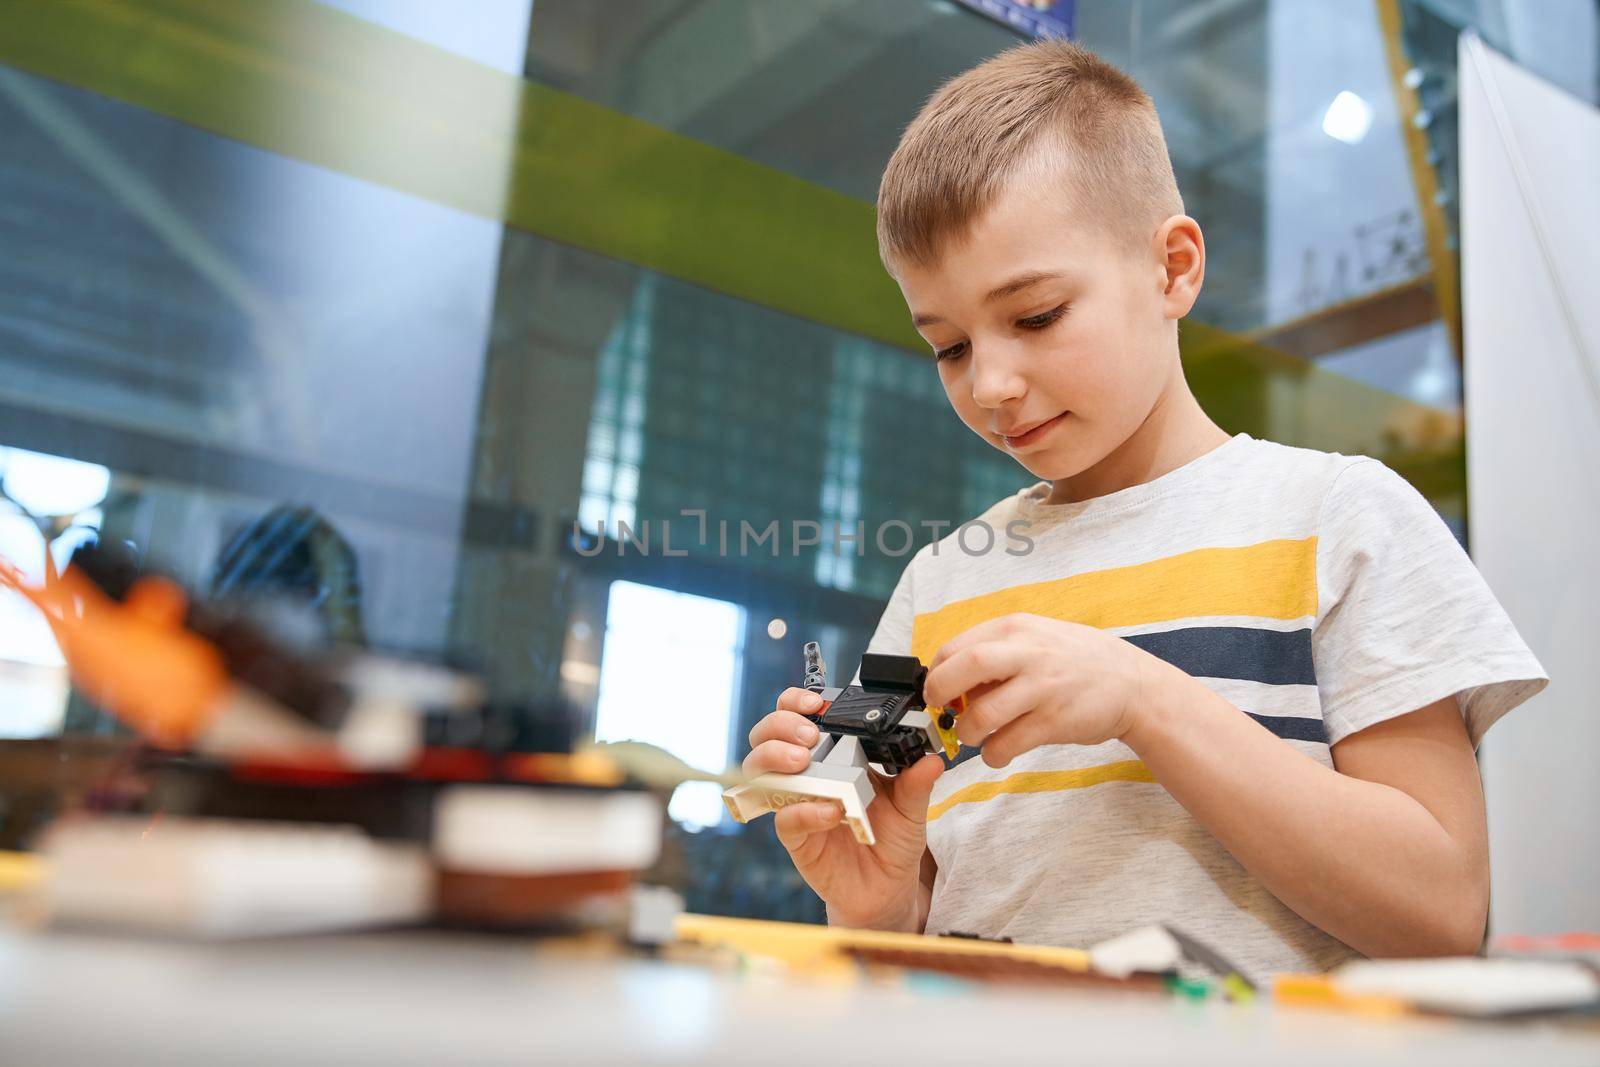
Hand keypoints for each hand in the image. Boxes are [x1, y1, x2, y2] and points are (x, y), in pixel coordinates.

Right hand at [743, 687, 942, 930]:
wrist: (887, 888)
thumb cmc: (892, 839)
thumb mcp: (911, 807)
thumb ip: (917, 782)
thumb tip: (931, 758)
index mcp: (832, 754)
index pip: (798, 715)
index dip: (796, 702)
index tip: (816, 703)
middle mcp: (807, 773)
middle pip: (767, 734)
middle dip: (781, 725)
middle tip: (809, 735)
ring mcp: (797, 803)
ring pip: (759, 770)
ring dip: (776, 758)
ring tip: (803, 762)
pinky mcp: (796, 837)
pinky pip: (784, 818)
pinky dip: (803, 810)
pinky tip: (829, 811)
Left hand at [923, 613, 1163, 767]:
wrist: (1135, 685)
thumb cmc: (1079, 661)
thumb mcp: (1039, 637)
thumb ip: (999, 650)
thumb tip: (954, 677)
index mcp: (1017, 628)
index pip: (956, 647)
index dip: (937, 672)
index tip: (937, 690)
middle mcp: (1028, 653)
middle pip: (965, 668)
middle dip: (940, 693)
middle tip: (942, 711)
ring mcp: (1042, 688)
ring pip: (983, 715)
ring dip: (967, 732)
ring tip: (975, 735)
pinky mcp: (1054, 721)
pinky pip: (1008, 744)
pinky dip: (993, 754)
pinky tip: (998, 752)